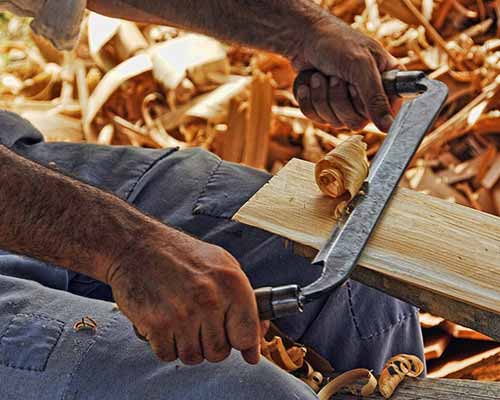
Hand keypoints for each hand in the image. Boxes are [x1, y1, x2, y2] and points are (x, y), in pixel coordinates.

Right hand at [107, 225, 264, 364]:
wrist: (136, 245)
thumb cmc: (180, 255)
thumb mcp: (222, 265)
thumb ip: (243, 301)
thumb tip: (257, 340)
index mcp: (232, 283)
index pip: (248, 335)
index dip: (244, 344)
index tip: (240, 345)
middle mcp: (210, 299)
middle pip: (220, 352)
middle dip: (210, 343)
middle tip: (199, 323)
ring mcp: (182, 313)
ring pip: (193, 357)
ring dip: (186, 345)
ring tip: (180, 320)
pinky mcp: (156, 324)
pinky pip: (168, 355)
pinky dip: (165, 345)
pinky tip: (163, 322)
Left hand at [292, 15, 400, 131]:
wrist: (305, 39)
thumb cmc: (338, 44)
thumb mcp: (360, 66)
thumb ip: (375, 97)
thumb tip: (388, 127)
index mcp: (387, 84)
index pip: (386, 115)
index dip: (367, 105)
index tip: (356, 86)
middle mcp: (369, 99)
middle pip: (356, 121)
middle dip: (339, 97)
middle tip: (336, 75)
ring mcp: (347, 107)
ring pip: (335, 122)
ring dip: (322, 96)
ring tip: (320, 75)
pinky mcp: (326, 110)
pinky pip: (317, 119)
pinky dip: (308, 99)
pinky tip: (309, 83)